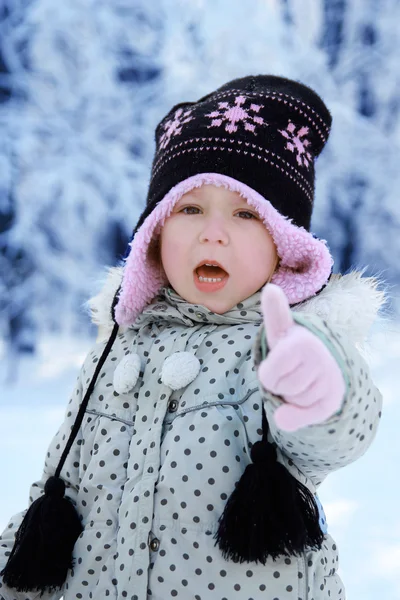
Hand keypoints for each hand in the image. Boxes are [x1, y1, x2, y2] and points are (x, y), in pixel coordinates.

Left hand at [258, 284, 345, 431]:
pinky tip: (303, 399)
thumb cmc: (292, 348)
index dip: (268, 374)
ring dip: (290, 394)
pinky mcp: (334, 399)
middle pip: (279, 388)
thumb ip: (274, 309)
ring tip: (299, 377)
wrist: (323, 363)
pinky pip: (306, 416)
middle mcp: (319, 359)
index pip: (268, 377)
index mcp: (302, 342)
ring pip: (293, 401)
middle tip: (289, 369)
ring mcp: (329, 379)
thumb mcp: (280, 330)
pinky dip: (297, 416)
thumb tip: (271, 289)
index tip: (278, 348)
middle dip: (278, 383)